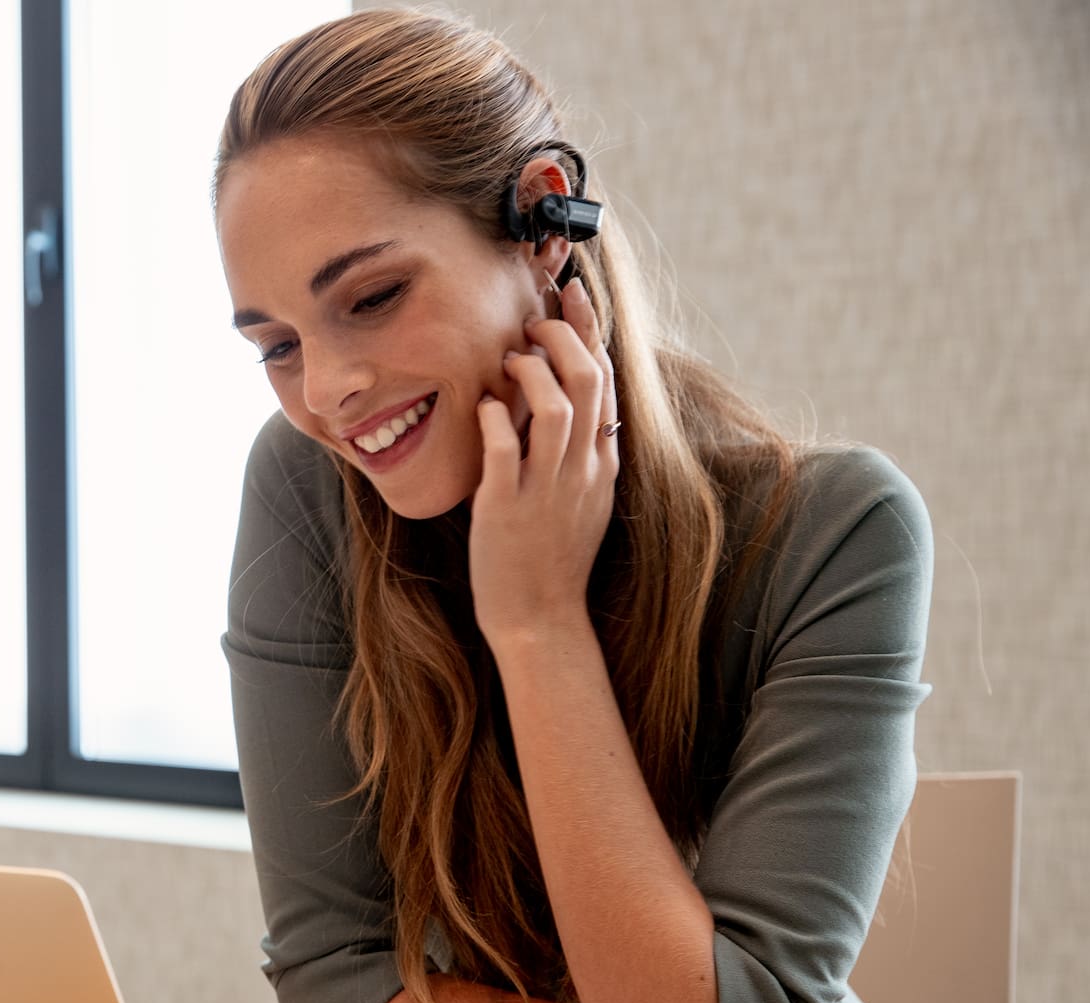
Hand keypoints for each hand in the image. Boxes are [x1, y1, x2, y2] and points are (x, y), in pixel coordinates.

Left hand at [470, 277, 618, 648]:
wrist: (540, 619)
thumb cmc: (551, 559)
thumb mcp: (582, 501)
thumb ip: (581, 453)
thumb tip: (571, 404)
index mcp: (601, 464)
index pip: (607, 381)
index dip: (589, 331)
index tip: (572, 295)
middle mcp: (581, 471)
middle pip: (589, 382)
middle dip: (561, 338)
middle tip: (532, 322)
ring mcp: (547, 489)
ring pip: (556, 408)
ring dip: (530, 372)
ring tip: (508, 359)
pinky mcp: (507, 508)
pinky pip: (506, 449)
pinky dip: (494, 418)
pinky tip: (483, 406)